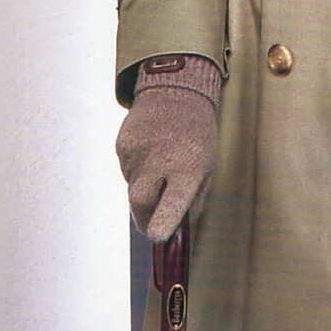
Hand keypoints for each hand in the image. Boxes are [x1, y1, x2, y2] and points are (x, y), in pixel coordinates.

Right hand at [116, 58, 219, 241]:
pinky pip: (126, 169)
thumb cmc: (198, 137)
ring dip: (144, 185)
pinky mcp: (123, 143)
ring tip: (160, 163)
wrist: (177, 93)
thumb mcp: (207, 168)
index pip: (172, 204)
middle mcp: (161, 158)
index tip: (156, 237)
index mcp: (189, 166)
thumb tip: (174, 232)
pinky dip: (136, 169)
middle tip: (150, 222)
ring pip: (133, 185)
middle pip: (140, 201)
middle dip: (143, 217)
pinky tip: (150, 151)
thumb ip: (192, 201)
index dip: (162, 225)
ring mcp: (138, 150)